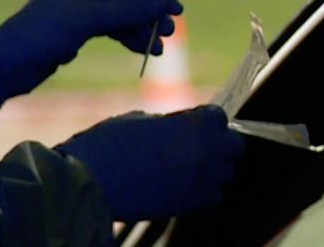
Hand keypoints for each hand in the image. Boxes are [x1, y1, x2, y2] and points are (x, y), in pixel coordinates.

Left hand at [0, 0, 180, 104]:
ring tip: (157, 49)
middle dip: (150, 13)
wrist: (10, 62)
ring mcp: (85, 9)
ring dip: (142, 29)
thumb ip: (129, 10)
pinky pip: (114, 29)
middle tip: (168, 33)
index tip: (175, 9)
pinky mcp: (82, 30)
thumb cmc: (45, 32)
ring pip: (124, 15)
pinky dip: (129, 38)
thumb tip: (163, 5)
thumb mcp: (90, 18)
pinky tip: (143, 51)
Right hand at [55, 106, 245, 221]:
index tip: (192, 119)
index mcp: (196, 127)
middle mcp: (206, 156)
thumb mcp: (141, 119)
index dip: (204, 117)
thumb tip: (179, 129)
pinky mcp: (187, 206)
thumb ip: (170, 123)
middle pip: (234, 147)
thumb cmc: (109, 144)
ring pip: (223, 174)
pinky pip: (209, 196)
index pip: (219, 117)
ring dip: (211, 167)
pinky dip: (200, 189)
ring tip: (184, 163)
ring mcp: (199, 184)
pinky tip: (178, 183)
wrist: (89, 182)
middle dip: (218, 141)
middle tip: (195, 140)